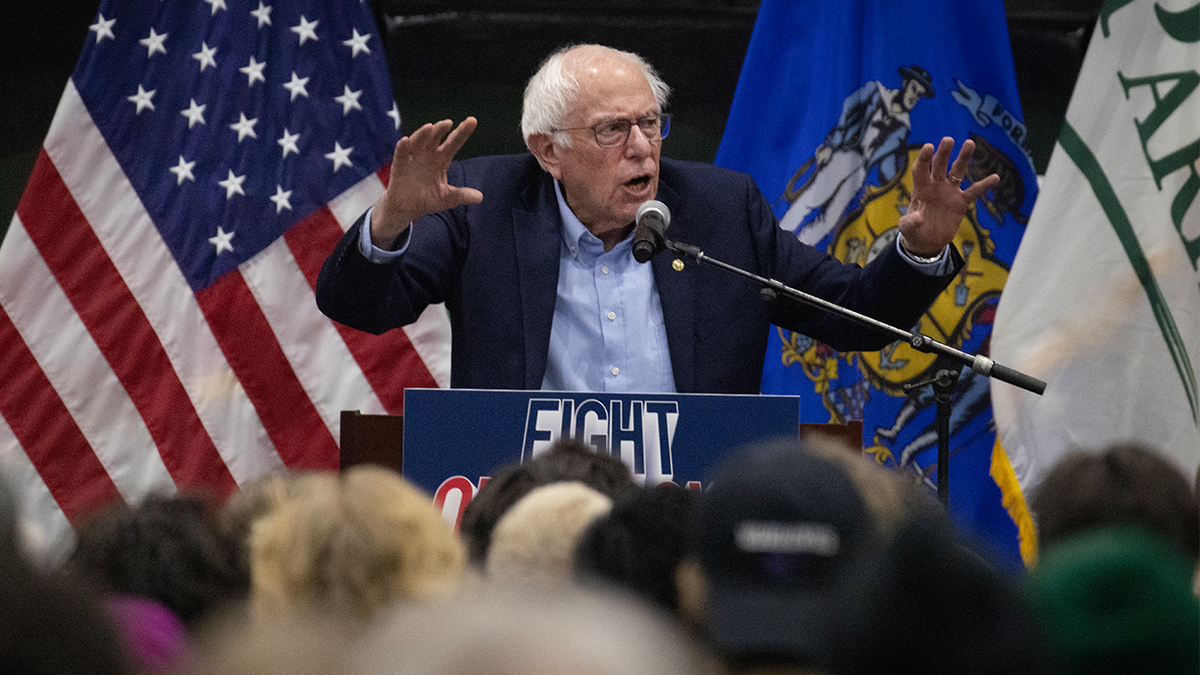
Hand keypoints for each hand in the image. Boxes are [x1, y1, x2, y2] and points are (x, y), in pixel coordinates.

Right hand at [370, 117, 484, 248]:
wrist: (406, 208)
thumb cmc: (427, 199)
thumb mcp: (446, 198)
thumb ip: (461, 195)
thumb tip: (480, 197)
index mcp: (442, 159)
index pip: (454, 142)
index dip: (462, 132)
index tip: (472, 121)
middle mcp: (428, 154)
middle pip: (435, 138)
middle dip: (441, 130)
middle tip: (448, 123)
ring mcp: (413, 158)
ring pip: (418, 141)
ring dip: (423, 134)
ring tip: (430, 127)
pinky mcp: (400, 165)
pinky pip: (401, 154)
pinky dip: (402, 148)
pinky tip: (405, 141)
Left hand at [897, 137, 999, 256]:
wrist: (927, 242)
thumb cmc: (914, 232)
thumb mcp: (908, 229)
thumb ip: (909, 223)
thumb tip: (917, 217)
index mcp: (920, 188)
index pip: (921, 170)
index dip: (924, 159)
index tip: (929, 147)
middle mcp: (935, 185)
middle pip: (939, 165)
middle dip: (943, 152)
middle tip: (948, 139)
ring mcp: (949, 191)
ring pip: (957, 171)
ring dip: (963, 158)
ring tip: (970, 143)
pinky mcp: (961, 202)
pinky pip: (974, 191)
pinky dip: (984, 185)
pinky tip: (995, 177)